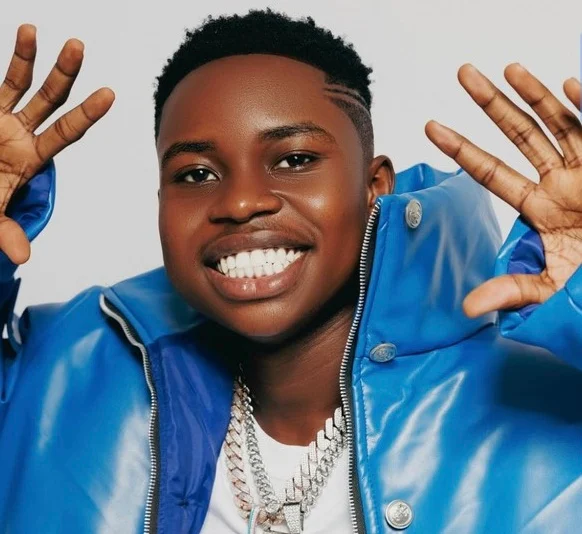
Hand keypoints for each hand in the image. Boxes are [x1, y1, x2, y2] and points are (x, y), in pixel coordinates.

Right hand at [0, 24, 113, 263]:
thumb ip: (3, 231)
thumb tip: (22, 258)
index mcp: (33, 157)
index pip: (67, 132)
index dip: (86, 114)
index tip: (109, 94)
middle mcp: (21, 133)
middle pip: (49, 100)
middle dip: (64, 75)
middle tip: (79, 48)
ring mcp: (0, 118)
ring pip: (19, 83)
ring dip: (28, 57)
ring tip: (34, 30)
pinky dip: (7, 61)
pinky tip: (18, 36)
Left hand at [425, 63, 581, 317]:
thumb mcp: (553, 288)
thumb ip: (513, 290)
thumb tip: (468, 309)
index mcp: (539, 207)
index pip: (491, 172)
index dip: (461, 149)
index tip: (430, 126)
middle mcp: (561, 182)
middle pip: (518, 135)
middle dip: (491, 104)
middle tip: (462, 72)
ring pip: (558, 123)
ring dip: (536, 95)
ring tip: (509, 68)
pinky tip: (570, 85)